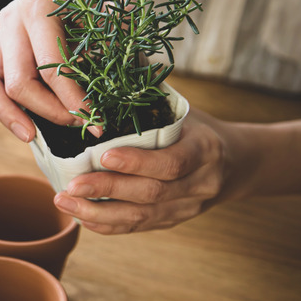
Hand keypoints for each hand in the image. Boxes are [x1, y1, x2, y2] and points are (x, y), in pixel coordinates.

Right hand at [0, 0, 96, 141]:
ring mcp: (0, 31)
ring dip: (8, 114)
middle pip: (18, 81)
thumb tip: (109, 84)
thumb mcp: (110, 10)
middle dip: (48, 111)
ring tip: (30, 136)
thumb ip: (110, 43)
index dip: (73, 100)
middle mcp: (12, 17)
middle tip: (77, 125)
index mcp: (39, 6)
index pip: (51, 68)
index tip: (94, 121)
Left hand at [52, 109, 249, 233]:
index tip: (103, 156)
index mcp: (205, 150)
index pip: (172, 162)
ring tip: (65, 202)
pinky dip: (108, 224)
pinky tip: (81, 216)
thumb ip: (150, 101)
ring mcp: (187, 208)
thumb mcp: (183, 111)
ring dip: (98, 213)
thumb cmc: (196, 129)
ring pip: (141, 217)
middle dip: (107, 190)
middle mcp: (200, 184)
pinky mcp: (172, 221)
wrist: (236, 164)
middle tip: (71, 185)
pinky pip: (138, 228)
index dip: (137, 162)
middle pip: (151, 193)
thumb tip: (105, 73)